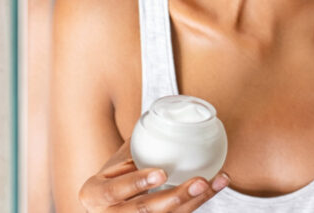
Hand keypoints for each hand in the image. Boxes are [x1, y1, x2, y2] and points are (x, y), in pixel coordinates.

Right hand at [78, 140, 229, 211]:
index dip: (138, 183)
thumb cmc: (114, 176)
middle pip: (145, 211)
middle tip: (200, 181)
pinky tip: (217, 186)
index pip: (115, 190)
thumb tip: (161, 111)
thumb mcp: (114, 161)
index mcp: (95, 195)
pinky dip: (200, 201)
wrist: (106, 205)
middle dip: (175, 197)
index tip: (162, 172)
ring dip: (196, 200)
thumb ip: (135, 144)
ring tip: (218, 181)